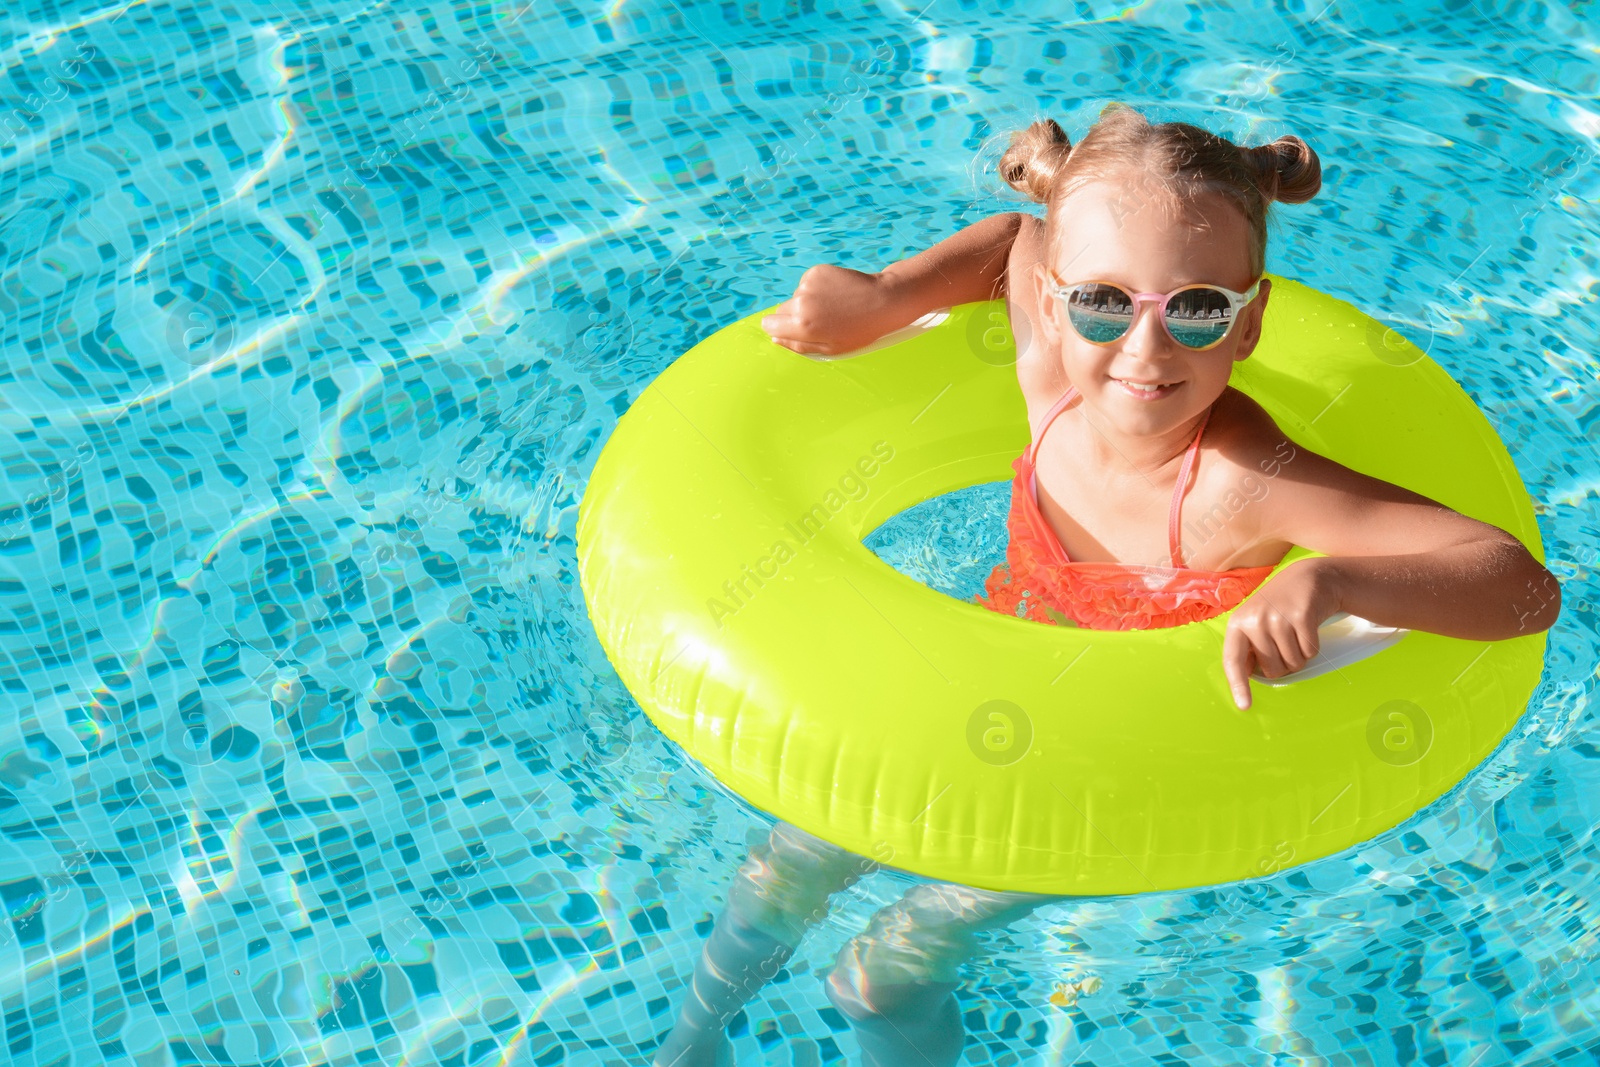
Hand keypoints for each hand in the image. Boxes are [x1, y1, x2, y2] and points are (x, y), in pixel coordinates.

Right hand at [760, 264, 905, 355]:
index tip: (791, 329)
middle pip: (782, 310)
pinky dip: (818, 288)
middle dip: (795, 315)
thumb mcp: (830, 348)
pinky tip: (836, 294)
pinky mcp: (816, 271)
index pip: (770, 324)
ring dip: (810, 301)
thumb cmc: (859, 330)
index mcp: (803, 326)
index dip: (779, 327)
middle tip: (822, 320)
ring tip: (835, 306)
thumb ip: (798, 345)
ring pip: (797, 296)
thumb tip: (775, 338)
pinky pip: (807, 283)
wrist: (883, 301)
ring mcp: (808, 284)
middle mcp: (801, 302)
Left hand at [1222, 558, 1342, 710]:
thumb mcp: (1256, 621)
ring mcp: (1278, 618)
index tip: (1244, 706)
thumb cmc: (1278, 607)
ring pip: (1293, 663)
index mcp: (1238, 624)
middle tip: (1285, 642)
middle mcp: (1254, 621)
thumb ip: (1248, 646)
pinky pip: (1310, 652)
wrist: (1307, 578)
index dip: (1238, 685)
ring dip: (1299, 656)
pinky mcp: (1302, 616)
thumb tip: (1246, 677)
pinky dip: (1313, 647)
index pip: (1233, 661)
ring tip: (1295, 634)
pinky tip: (1308, 629)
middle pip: (1272, 670)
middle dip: (1283, 664)